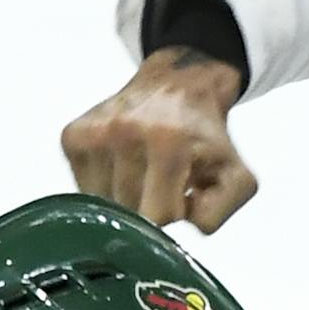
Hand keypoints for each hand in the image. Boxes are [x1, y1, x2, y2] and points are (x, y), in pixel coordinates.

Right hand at [60, 45, 255, 231]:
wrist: (178, 85)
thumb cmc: (205, 136)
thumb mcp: (236, 176)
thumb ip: (218, 212)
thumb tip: (182, 224)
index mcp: (167, 142)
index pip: (158, 217)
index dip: (172, 215)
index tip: (181, 197)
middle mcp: (123, 132)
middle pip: (127, 212)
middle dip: (147, 208)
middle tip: (162, 182)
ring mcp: (94, 133)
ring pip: (101, 204)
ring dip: (123, 200)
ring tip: (142, 173)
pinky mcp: (73, 136)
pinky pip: (82, 189)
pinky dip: (102, 187)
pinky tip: (121, 166)